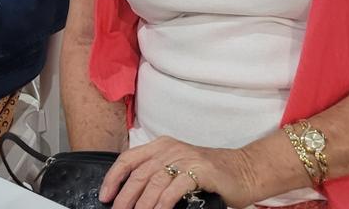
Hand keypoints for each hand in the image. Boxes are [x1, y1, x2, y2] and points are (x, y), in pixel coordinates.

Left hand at [99, 136, 255, 208]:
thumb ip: (157, 175)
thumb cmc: (208, 174)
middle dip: (124, 196)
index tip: (104, 196)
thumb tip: (130, 196)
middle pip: (138, 173)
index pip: (128, 159)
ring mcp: (185, 158)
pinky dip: (163, 203)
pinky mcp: (200, 171)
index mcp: (161, 146)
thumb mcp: (178, 167)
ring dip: (141, 203)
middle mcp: (170, 148)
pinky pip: (174, 188)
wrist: (243, 170)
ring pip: (153, 182)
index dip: (113, 177)